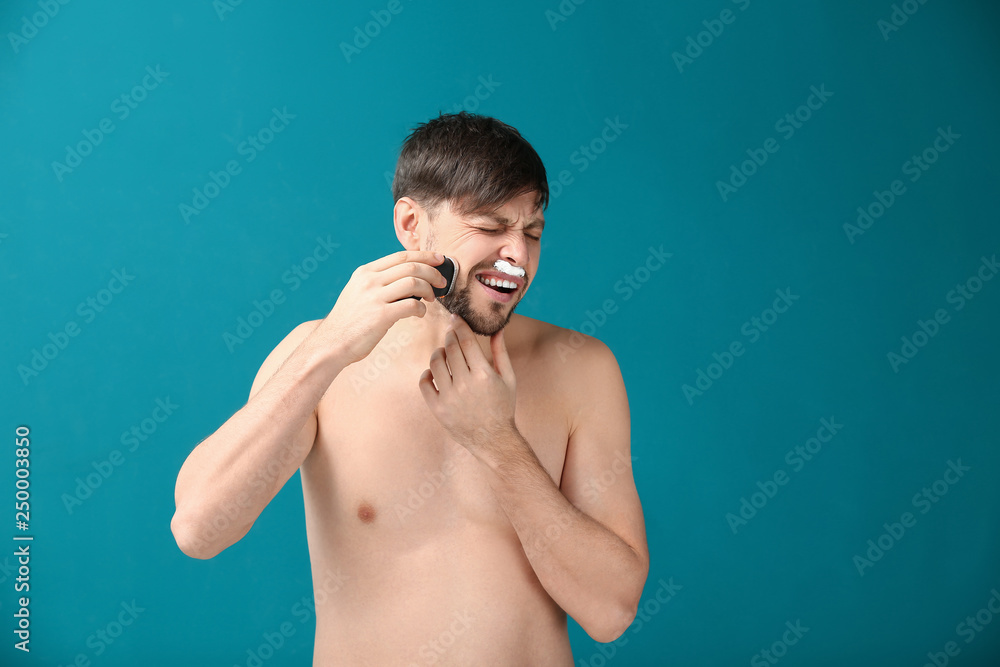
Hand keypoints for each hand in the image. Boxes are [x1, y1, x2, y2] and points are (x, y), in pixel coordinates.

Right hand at [316, 250, 448, 364]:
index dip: (424, 256)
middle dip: (433, 272)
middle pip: (411, 266)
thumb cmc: (350, 322)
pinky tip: (420, 313)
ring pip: (414, 282)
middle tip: (443, 282)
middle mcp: (369, 280)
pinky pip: (411, 305)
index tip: (439, 259)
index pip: (401, 256)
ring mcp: (374, 297)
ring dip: (429, 290)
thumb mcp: (358, 293)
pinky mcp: (381, 316)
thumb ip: (378, 283)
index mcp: (365, 272)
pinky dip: (422, 308)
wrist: (331, 343)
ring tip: (431, 299)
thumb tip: (410, 279)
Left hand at [418, 314, 517, 456]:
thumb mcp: (508, 378)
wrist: (493, 439)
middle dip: (449, 336)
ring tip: (444, 352)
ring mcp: (449, 397)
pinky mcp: (437, 408)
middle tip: (450, 333)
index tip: (455, 318)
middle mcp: (465, 384)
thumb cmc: (503, 407)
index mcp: (484, 375)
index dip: (459, 326)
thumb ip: (500, 351)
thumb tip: (498, 328)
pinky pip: (424, 383)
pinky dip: (427, 373)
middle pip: (450, 348)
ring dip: (438, 352)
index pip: (466, 341)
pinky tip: (435, 372)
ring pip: (435, 363)